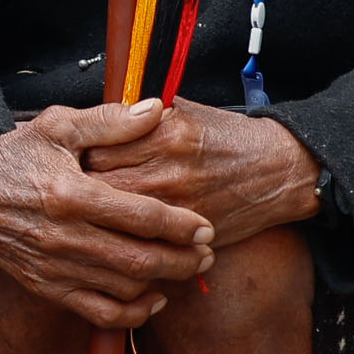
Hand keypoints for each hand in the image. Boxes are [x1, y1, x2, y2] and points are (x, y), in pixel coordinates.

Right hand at [0, 104, 211, 329]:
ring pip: (125, 288)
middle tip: (207, 251)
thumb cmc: (12, 157)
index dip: (180, 224)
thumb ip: (108, 122)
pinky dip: (132, 314)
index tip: (205, 226)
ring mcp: (55, 267)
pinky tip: (153, 298)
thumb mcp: (55, 127)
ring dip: (164, 282)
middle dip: (183, 259)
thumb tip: (154, 111)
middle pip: (140, 259)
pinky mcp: (48, 287)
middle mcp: (63, 236)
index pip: (140, 216)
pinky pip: (98, 313)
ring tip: (186, 268)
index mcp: (70, 194)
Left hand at [76, 94, 318, 255]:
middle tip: (73, 195)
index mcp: (163, 133)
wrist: (281, 169)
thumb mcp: (186, 112)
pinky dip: (129, 239)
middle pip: (100, 186)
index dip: (78, 158)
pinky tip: (120, 235)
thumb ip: (141, 119)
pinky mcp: (191, 230)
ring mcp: (179, 204)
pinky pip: (147, 241)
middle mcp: (168, 169)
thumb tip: (98, 123)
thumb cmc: (230, 137)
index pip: (98, 148)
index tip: (71, 163)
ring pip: (119, 219)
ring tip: (93, 215)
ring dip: (102, 219)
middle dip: (82, 193)